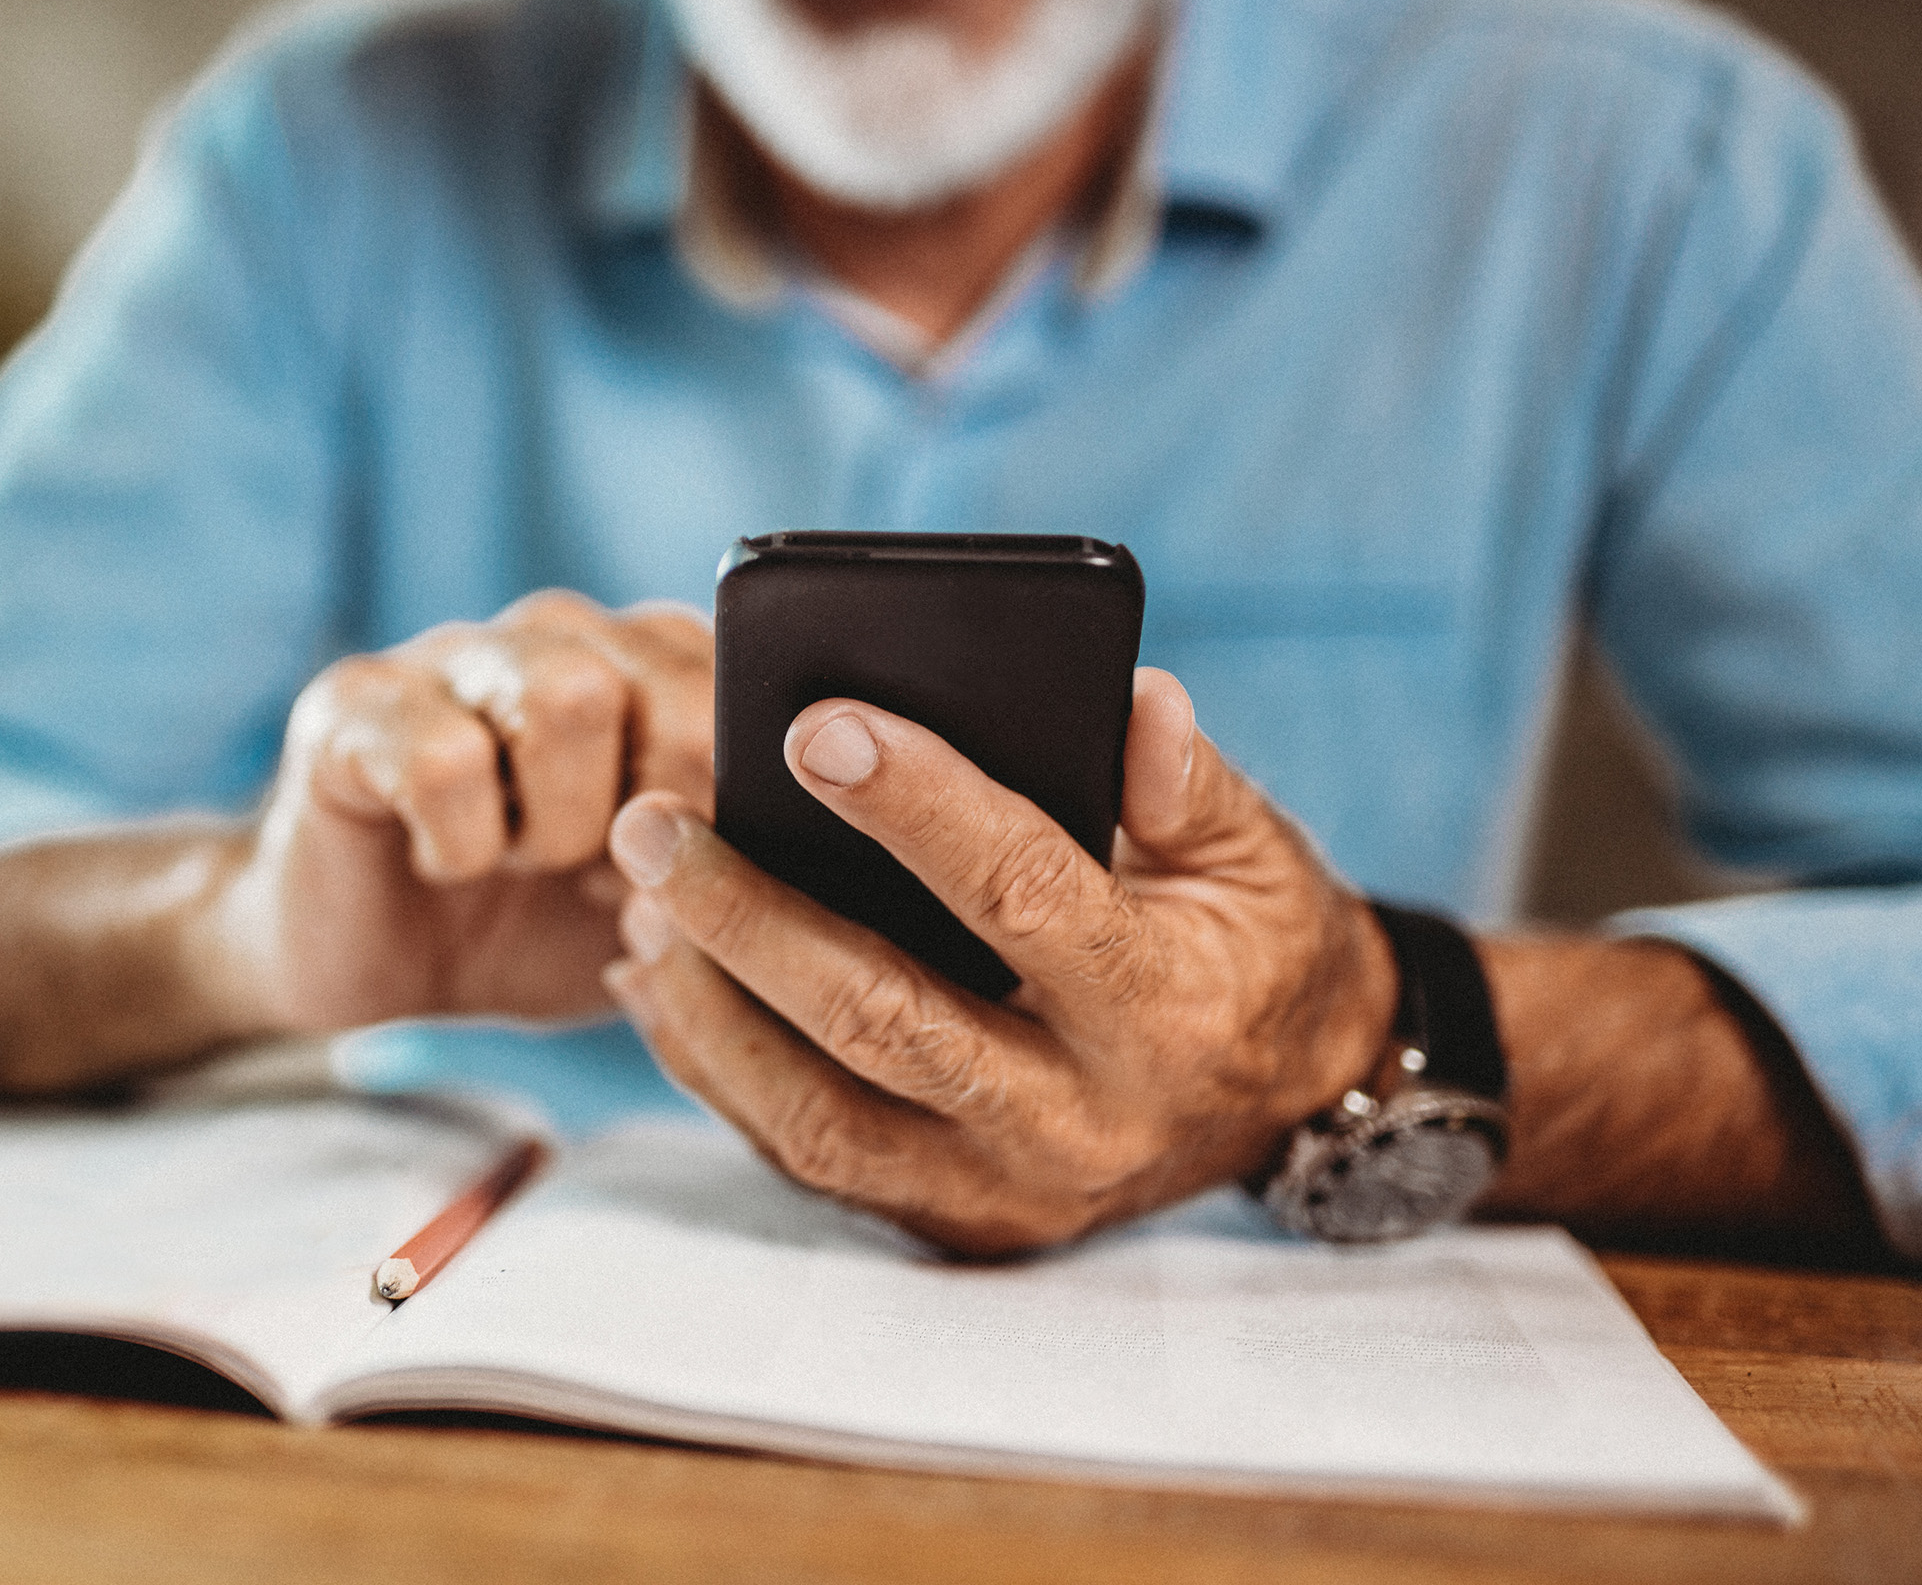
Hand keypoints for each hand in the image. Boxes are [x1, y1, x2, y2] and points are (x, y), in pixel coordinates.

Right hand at [196, 589, 712, 1035]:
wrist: (380, 971)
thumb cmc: (542, 926)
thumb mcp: (667, 909)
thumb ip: (743, 867)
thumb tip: (801, 859)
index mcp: (657, 665)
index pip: (752, 685)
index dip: (742, 799)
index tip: (707, 879)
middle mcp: (563, 632)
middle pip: (670, 684)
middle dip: (661, 818)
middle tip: (608, 885)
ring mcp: (456, 655)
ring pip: (569, 697)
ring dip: (563, 825)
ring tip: (528, 865)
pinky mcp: (355, 704)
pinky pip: (443, 757)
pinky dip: (462, 844)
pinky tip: (447, 866)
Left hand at [598, 669, 1395, 1256]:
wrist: (1286, 1105)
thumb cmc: (1253, 946)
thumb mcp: (1257, 856)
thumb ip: (1188, 782)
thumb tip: (1131, 699)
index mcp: (1162, 1009)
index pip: (1025, 895)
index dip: (921, 809)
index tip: (816, 728)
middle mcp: (1079, 1118)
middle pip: (885, 1020)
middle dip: (751, 918)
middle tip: (652, 827)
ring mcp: (1006, 1190)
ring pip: (820, 1116)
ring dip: (710, 1009)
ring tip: (635, 905)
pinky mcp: (952, 1222)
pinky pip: (808, 1159)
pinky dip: (719, 1073)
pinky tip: (660, 985)